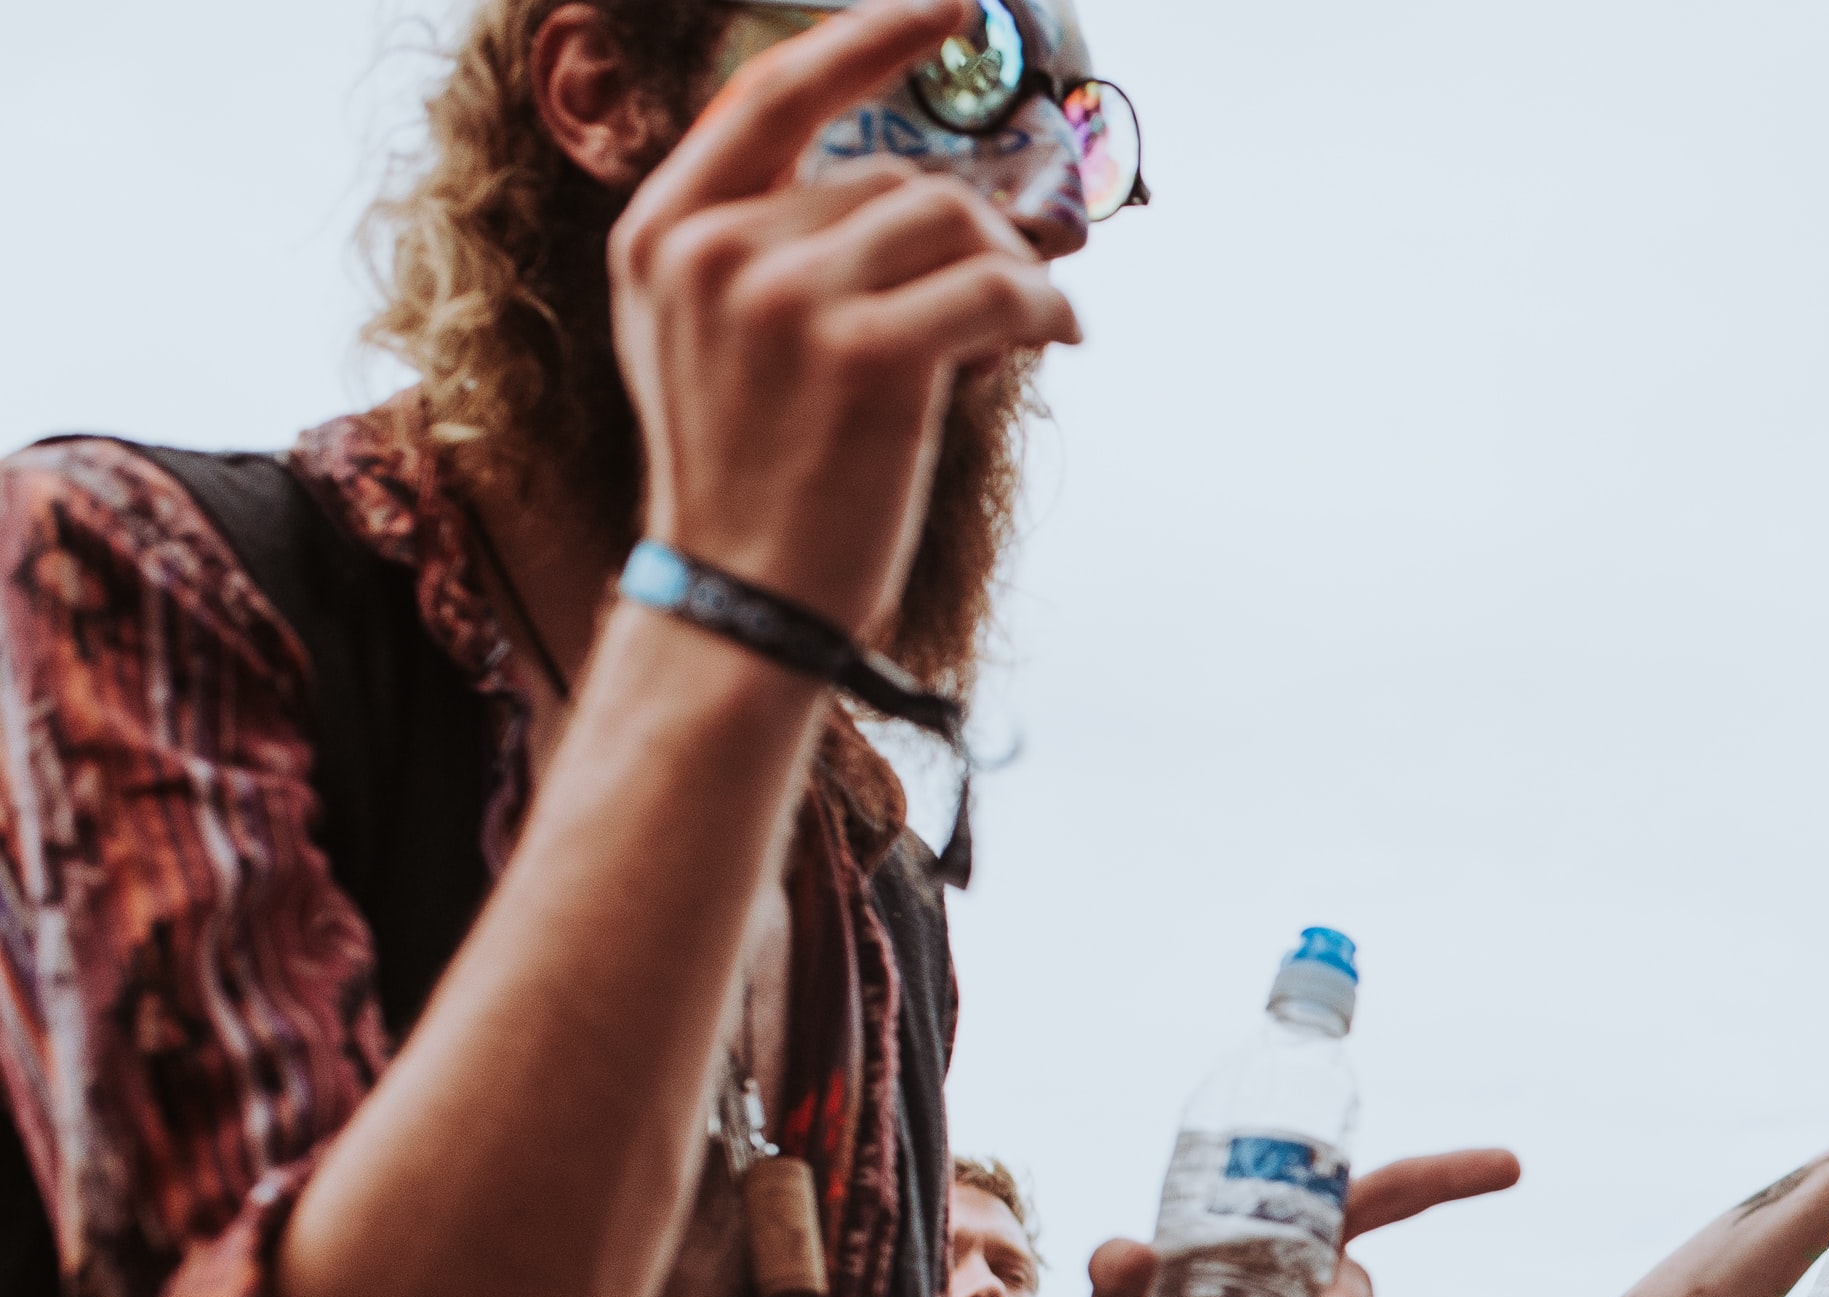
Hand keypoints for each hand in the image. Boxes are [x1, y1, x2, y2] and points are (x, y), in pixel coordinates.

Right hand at [609, 0, 1079, 641]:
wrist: (742, 598)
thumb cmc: (749, 476)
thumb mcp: (709, 341)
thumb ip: (771, 250)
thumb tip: (922, 197)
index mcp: (663, 234)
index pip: (772, 96)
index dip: (867, 38)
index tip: (950, 7)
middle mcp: (714, 252)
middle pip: (890, 179)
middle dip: (965, 232)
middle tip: (1003, 297)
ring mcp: (785, 301)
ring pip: (950, 223)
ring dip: (1010, 269)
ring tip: (1028, 326)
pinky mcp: (866, 358)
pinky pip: (996, 287)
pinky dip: (1044, 306)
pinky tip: (1056, 337)